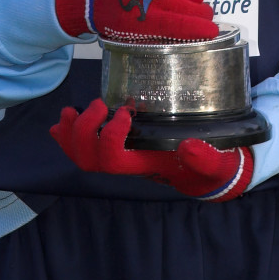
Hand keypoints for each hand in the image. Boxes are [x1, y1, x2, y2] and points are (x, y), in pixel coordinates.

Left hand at [50, 99, 253, 201]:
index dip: (110, 137)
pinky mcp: (117, 149)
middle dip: (85, 132)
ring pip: (82, 157)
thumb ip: (206, 158)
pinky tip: (62, 122)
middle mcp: (128, 165)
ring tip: (70, 110)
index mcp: (146, 165)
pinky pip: (84, 150)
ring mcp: (120, 158)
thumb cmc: (210, 167)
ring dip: (70, 134)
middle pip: (90, 160)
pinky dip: (68, 136)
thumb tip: (188, 146)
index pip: (115, 161)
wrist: (206, 175)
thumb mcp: (215, 164)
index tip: (125, 112)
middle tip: (99, 104)